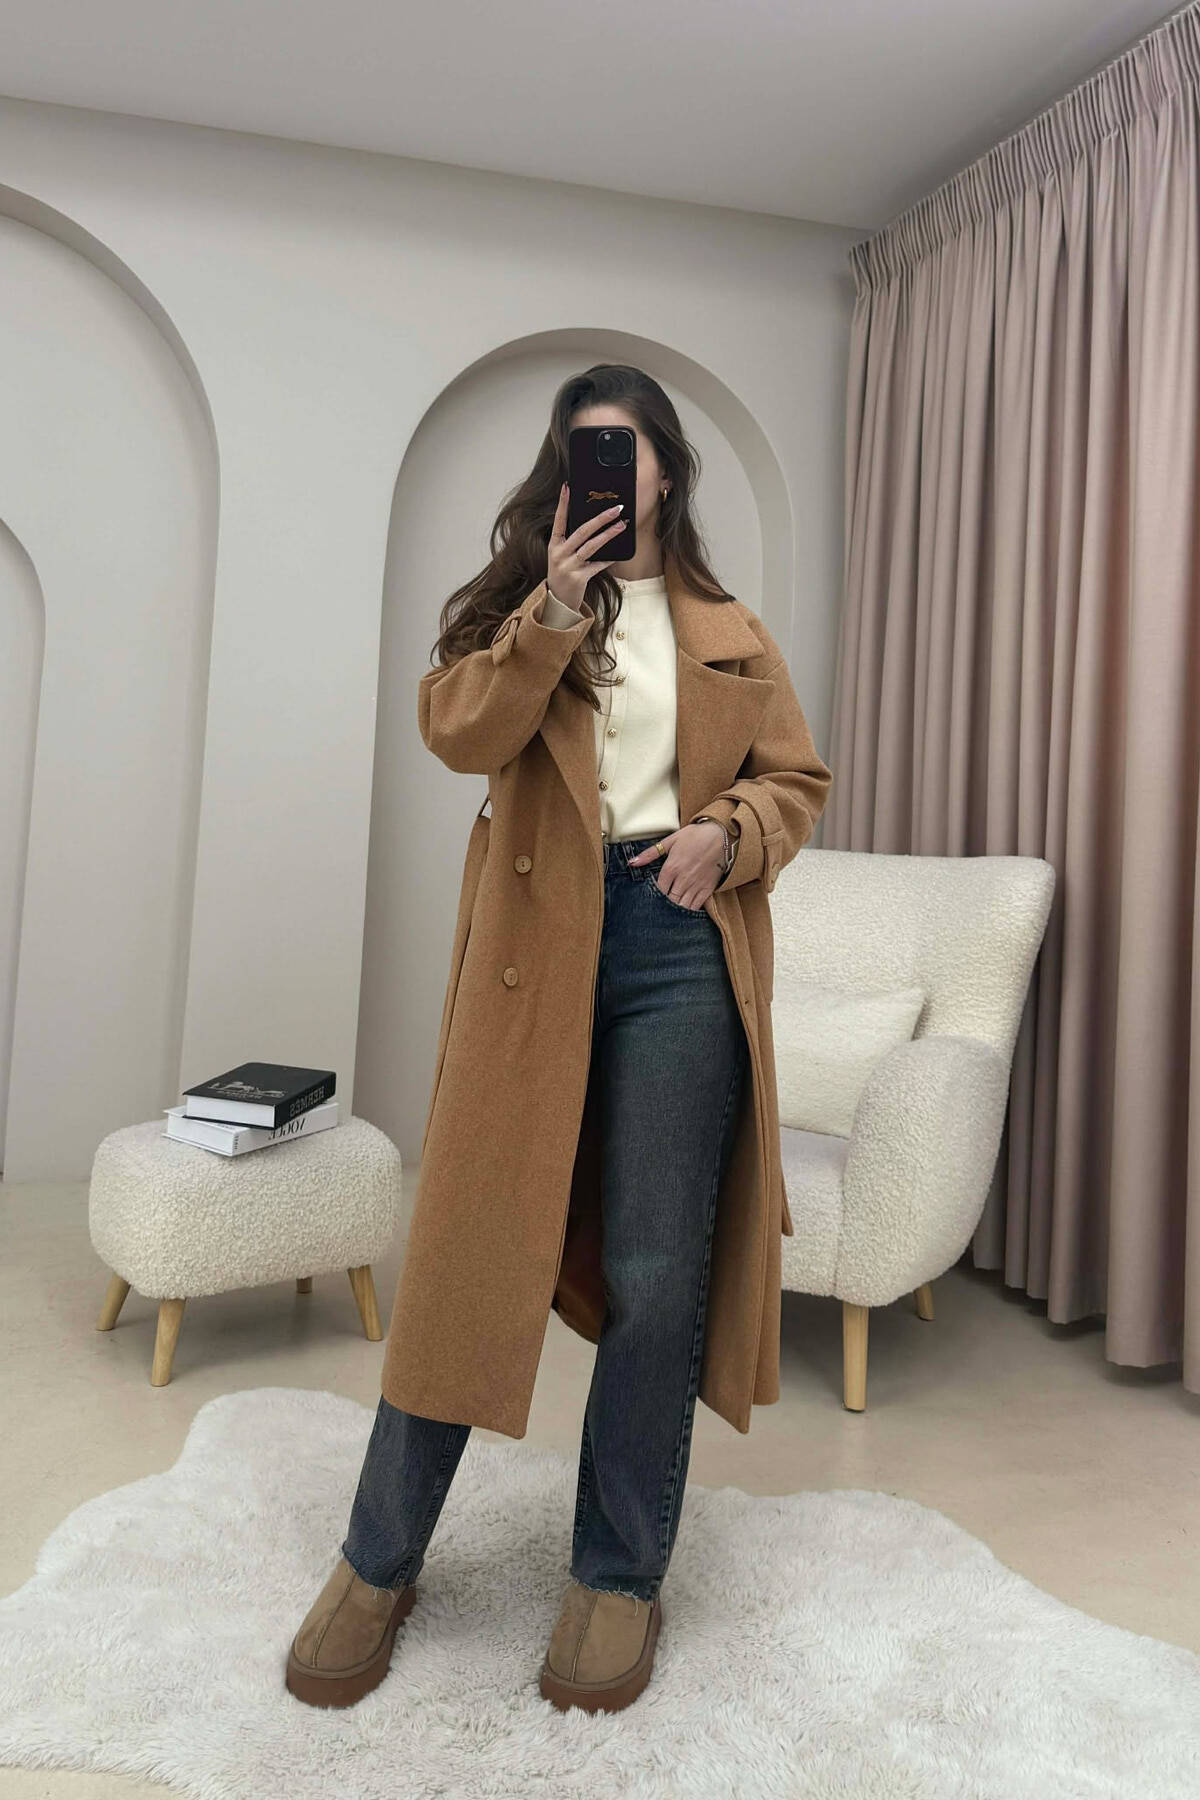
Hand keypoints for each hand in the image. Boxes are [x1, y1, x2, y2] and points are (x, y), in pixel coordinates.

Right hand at [546, 484, 625, 610]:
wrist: (558, 601)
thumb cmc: (563, 574)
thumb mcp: (561, 556)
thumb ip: (572, 542)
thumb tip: (593, 524)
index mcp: (554, 545)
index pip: (558, 520)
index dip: (563, 504)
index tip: (568, 487)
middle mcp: (559, 554)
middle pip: (581, 531)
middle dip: (600, 518)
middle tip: (616, 508)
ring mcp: (568, 566)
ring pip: (591, 546)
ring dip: (609, 534)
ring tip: (622, 525)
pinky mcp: (578, 578)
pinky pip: (598, 564)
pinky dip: (609, 558)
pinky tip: (618, 552)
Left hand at [627, 821, 727, 909]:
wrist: (721, 834)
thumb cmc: (695, 836)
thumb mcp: (671, 840)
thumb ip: (650, 853)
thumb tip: (632, 862)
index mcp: (671, 867)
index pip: (658, 890)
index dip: (653, 897)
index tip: (649, 900)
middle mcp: (683, 879)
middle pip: (669, 901)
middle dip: (663, 907)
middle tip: (657, 911)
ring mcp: (696, 885)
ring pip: (682, 906)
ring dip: (675, 911)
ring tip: (669, 914)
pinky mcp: (708, 888)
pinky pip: (696, 906)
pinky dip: (689, 911)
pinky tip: (683, 912)